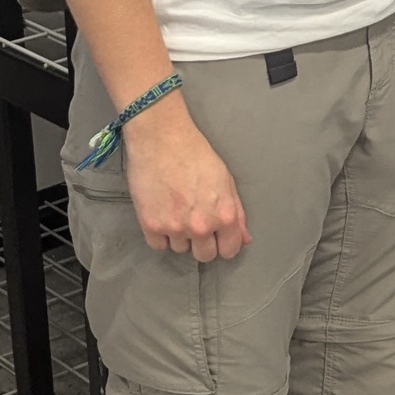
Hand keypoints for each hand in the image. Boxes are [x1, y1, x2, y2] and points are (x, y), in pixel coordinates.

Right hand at [122, 95, 249, 261]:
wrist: (161, 139)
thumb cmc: (195, 153)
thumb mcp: (225, 180)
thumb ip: (236, 213)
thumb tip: (244, 239)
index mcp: (224, 215)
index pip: (229, 251)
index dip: (224, 244)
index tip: (217, 238)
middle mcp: (201, 226)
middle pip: (204, 255)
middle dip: (202, 242)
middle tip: (194, 221)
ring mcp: (174, 228)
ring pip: (179, 249)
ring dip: (179, 235)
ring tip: (175, 209)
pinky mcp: (150, 225)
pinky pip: (158, 245)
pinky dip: (159, 234)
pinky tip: (161, 213)